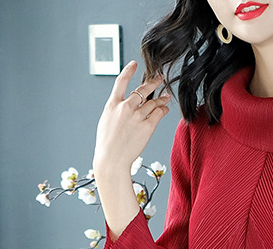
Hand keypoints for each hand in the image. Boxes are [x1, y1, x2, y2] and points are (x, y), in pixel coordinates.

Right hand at [92, 61, 172, 236]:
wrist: (112, 160)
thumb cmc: (107, 145)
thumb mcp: (106, 123)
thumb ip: (116, 112)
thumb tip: (123, 107)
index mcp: (112, 105)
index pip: (121, 82)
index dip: (128, 71)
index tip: (134, 64)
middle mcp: (126, 107)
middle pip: (142, 90)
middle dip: (153, 81)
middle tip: (160, 77)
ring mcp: (137, 116)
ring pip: (153, 102)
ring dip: (161, 98)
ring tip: (166, 96)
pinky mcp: (147, 126)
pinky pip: (158, 114)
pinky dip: (163, 110)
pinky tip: (166, 109)